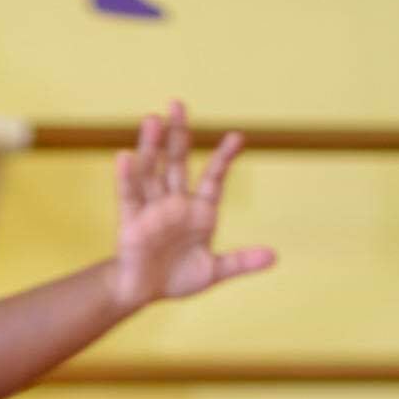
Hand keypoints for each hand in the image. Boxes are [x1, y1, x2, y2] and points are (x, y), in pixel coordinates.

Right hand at [112, 101, 275, 310]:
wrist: (143, 293)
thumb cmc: (177, 277)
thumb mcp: (213, 272)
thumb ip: (240, 262)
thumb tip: (274, 257)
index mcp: (199, 210)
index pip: (213, 177)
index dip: (224, 158)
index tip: (237, 137)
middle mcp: (175, 202)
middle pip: (176, 162)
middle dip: (177, 134)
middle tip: (177, 104)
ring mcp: (152, 209)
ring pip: (151, 171)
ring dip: (151, 146)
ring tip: (152, 120)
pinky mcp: (130, 222)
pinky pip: (128, 196)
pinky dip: (126, 177)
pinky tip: (125, 157)